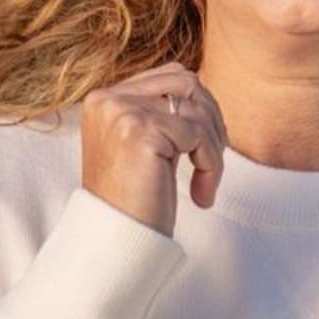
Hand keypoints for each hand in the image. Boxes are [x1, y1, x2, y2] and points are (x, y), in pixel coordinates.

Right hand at [81, 61, 228, 236]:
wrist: (117, 242)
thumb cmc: (135, 201)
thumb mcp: (144, 147)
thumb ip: (161, 114)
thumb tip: (202, 90)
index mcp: (104, 99)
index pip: (170, 76)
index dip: (199, 108)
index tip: (203, 148)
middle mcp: (107, 99)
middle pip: (187, 83)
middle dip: (212, 121)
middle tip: (212, 162)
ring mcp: (121, 112)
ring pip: (198, 109)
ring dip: (214, 148)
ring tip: (205, 184)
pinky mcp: (141, 132)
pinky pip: (199, 135)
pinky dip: (211, 165)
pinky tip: (201, 195)